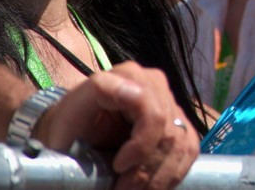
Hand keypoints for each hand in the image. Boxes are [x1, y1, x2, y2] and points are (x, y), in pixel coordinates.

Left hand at [33, 62, 198, 189]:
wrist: (73, 133)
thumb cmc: (67, 127)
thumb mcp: (71, 111)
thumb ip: (97, 94)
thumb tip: (132, 93)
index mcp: (129, 75)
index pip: (153, 112)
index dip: (142, 144)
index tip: (118, 167)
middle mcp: (155, 83)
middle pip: (167, 132)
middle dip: (147, 169)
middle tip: (123, 189)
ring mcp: (170, 101)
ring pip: (180, 144)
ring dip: (160, 176)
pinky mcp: (179, 121)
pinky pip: (188, 150)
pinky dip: (172, 173)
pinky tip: (152, 184)